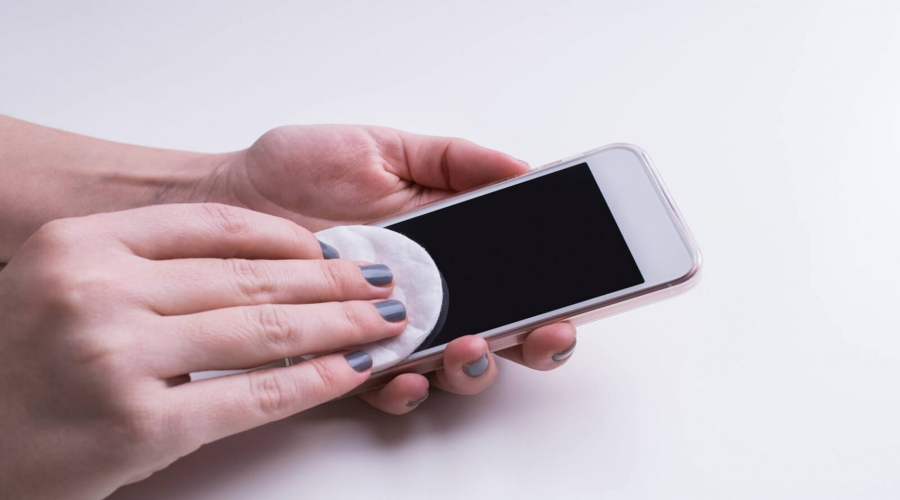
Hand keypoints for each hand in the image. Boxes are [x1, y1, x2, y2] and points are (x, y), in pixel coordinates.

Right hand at [0, 203, 407, 498]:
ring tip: (382, 321)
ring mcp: (118, 356)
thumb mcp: (67, 285)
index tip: (329, 244)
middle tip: (380, 281)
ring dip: (337, 324)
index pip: (212, 225)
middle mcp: (97, 290)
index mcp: (81, 244)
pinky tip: (350, 370)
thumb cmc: (24, 367)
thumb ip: (147, 267)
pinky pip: (254, 394)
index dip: (286, 236)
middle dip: (330, 280)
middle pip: (248, 277)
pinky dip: (313, 380)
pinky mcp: (141, 424)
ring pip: (262, 329)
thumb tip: (262, 265)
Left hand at [205, 125, 578, 413]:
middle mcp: (426, 294)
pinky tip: (405, 373)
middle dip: (532, 342)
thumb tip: (521, 166)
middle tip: (540, 332)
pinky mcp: (346, 355)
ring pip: (451, 367)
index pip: (517, 278)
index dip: (555, 295)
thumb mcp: (381, 148)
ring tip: (471, 347)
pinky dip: (402, 387)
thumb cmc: (297, 172)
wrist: (226, 202)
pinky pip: (384, 387)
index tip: (575, 295)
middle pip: (501, 332)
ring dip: (473, 367)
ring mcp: (388, 328)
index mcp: (447, 247)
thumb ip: (452, 160)